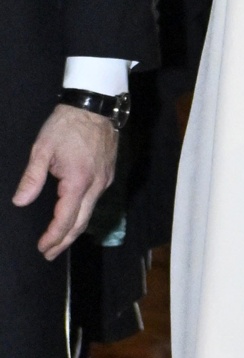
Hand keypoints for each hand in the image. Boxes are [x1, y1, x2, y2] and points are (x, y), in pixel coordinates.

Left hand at [12, 104, 117, 260]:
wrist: (95, 103)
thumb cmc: (67, 124)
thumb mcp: (43, 147)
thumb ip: (32, 177)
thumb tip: (20, 201)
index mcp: (78, 181)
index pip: (65, 219)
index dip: (53, 237)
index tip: (42, 248)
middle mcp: (96, 184)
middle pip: (81, 222)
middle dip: (64, 241)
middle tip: (49, 254)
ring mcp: (105, 179)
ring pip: (90, 212)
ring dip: (74, 228)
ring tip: (59, 240)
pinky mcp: (109, 172)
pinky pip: (95, 199)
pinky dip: (83, 212)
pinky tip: (75, 213)